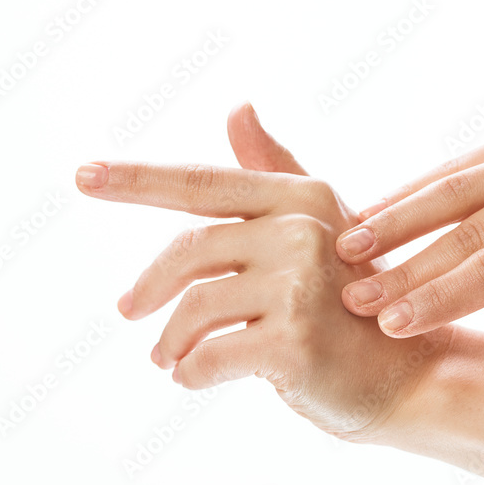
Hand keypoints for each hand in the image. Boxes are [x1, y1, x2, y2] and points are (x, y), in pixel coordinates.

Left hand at [74, 109, 448, 441]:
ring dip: (169, 340)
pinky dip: (190, 372)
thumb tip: (238, 106)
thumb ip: (274, 171)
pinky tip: (194, 378)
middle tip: (128, 313)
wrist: (402, 377)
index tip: (81, 174)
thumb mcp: (319, 229)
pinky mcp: (295, 342)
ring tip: (167, 358)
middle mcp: (304, 232)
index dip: (138, 179)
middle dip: (150, 286)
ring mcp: (302, 287)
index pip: (204, 183)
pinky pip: (208, 354)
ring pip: (194, 306)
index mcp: (303, 199)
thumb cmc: (351, 305)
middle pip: (189, 248)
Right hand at [334, 126, 483, 374]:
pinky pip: (461, 166)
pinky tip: (372, 214)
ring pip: (456, 186)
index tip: (391, 325)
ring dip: (397, 218)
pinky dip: (414, 191)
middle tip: (353, 298)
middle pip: (472, 226)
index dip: (443, 295)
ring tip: (344, 248)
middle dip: (407, 265)